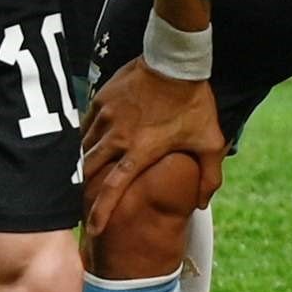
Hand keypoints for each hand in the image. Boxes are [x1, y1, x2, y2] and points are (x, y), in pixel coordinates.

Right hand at [79, 63, 229, 233]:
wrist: (176, 61)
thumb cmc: (194, 103)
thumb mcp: (210, 141)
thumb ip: (209, 176)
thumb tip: (202, 204)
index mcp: (139, 151)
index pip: (113, 189)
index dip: (100, 212)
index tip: (91, 230)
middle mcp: (116, 137)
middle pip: (87, 171)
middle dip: (82, 190)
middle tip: (81, 202)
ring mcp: (105, 117)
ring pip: (83, 148)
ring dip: (83, 164)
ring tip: (84, 175)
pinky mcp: (100, 100)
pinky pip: (85, 126)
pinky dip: (86, 139)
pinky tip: (91, 144)